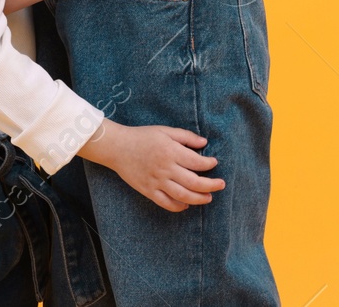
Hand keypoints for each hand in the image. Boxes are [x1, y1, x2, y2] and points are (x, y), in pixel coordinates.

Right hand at [78, 122, 224, 211]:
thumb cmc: (142, 136)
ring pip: (184, 196)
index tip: (214, 163)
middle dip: (211, 185)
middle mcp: (166, 168)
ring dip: (199, 199)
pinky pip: (167, 203)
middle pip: (195, 183)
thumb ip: (186, 136)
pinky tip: (186, 204)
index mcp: (171, 151)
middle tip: (221, 184)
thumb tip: (204, 143)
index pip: (197, 162)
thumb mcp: (165, 131)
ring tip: (209, 197)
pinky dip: (179, 207)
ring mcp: (157, 182)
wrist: (117, 147)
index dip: (209, 164)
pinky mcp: (148, 191)